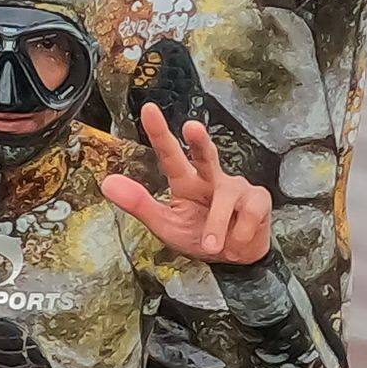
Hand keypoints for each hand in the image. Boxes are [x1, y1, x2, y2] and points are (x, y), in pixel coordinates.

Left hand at [101, 102, 271, 265]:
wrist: (233, 258)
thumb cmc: (197, 236)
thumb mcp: (164, 225)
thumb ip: (138, 204)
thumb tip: (107, 183)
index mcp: (186, 182)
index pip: (170, 155)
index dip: (160, 133)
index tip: (148, 109)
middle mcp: (211, 178)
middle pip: (206, 154)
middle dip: (200, 141)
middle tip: (192, 127)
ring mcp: (238, 186)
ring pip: (226, 198)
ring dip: (217, 226)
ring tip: (213, 246)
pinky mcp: (259, 198)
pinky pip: (249, 213)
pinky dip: (239, 234)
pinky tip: (237, 240)